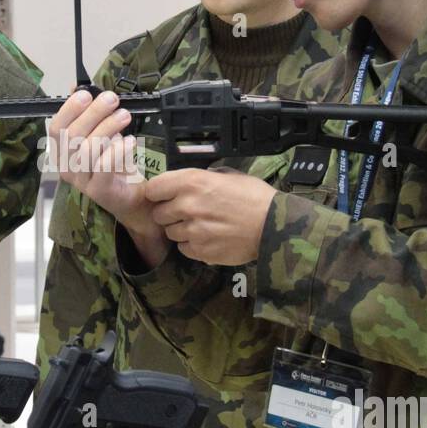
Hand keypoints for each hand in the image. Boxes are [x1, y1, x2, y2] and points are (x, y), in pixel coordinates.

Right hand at [46, 87, 165, 255]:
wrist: (132, 196)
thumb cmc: (114, 163)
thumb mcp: (101, 134)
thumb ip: (89, 114)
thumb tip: (77, 87)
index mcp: (62, 152)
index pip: (56, 128)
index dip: (69, 109)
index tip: (86, 93)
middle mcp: (66, 167)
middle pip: (72, 136)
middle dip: (93, 113)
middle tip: (112, 99)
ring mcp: (81, 181)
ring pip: (88, 149)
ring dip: (108, 127)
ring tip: (125, 116)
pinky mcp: (99, 191)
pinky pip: (103, 167)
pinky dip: (117, 150)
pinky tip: (130, 140)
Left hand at [144, 168, 277, 265]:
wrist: (273, 225)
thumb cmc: (254, 197)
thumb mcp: (226, 176)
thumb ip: (200, 179)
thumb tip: (185, 183)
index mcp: (191, 182)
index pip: (153, 189)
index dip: (158, 193)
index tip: (163, 196)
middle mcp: (187, 205)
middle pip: (158, 213)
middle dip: (169, 213)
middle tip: (187, 213)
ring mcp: (192, 230)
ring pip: (170, 232)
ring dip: (181, 230)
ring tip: (202, 226)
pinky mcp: (199, 251)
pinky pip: (183, 248)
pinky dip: (192, 245)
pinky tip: (208, 238)